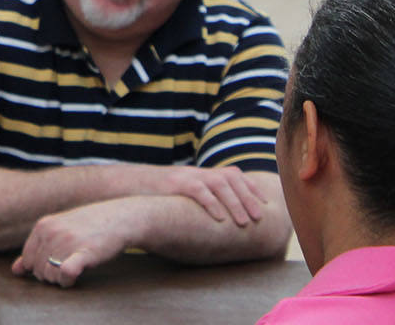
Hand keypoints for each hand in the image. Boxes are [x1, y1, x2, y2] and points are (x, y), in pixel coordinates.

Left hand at [10, 199, 137, 286]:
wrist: (118, 218)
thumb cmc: (87, 226)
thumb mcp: (58, 231)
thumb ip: (35, 250)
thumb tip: (15, 271)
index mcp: (43, 226)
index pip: (28, 261)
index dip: (40, 268)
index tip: (56, 262)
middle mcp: (52, 232)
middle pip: (38, 271)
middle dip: (51, 275)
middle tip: (68, 266)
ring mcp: (67, 241)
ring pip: (50, 276)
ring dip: (61, 280)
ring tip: (74, 268)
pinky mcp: (84, 252)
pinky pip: (64, 273)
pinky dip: (66, 280)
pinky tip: (74, 275)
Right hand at [138, 164, 266, 226]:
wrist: (129, 184)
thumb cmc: (158, 194)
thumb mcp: (183, 192)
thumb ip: (202, 198)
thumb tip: (222, 217)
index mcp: (203, 174)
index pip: (234, 174)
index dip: (251, 187)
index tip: (265, 203)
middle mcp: (199, 172)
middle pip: (231, 178)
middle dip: (248, 197)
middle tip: (259, 217)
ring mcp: (187, 176)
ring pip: (219, 184)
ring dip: (235, 203)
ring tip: (244, 222)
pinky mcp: (175, 184)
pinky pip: (198, 191)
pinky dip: (211, 204)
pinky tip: (219, 218)